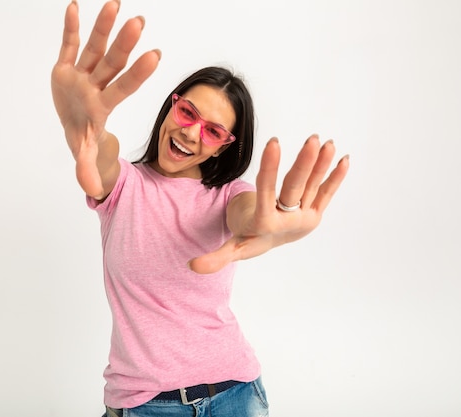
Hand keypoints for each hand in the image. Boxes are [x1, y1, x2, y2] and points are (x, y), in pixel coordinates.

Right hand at [51, 0, 160, 196]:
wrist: (74, 126)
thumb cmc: (84, 137)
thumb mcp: (85, 152)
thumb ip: (87, 167)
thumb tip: (95, 190)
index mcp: (103, 105)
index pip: (124, 87)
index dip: (138, 74)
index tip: (156, 55)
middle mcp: (96, 85)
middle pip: (112, 63)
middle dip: (124, 44)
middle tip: (139, 22)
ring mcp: (82, 74)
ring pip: (94, 48)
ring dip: (102, 27)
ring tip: (115, 4)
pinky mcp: (66, 67)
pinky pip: (68, 45)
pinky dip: (70, 27)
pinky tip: (74, 6)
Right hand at [188, 135, 349, 273]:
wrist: (270, 244)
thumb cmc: (249, 238)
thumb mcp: (233, 248)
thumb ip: (216, 258)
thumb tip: (191, 267)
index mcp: (266, 224)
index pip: (267, 192)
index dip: (270, 168)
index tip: (273, 143)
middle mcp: (288, 220)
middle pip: (295, 188)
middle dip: (305, 164)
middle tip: (313, 140)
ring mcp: (305, 216)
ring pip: (312, 187)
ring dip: (322, 165)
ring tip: (330, 143)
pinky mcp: (315, 212)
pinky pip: (326, 192)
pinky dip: (335, 177)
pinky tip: (344, 160)